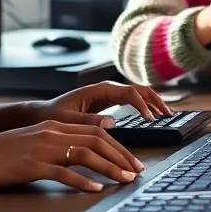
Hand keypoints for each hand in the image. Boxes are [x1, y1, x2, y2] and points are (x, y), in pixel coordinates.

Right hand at [0, 120, 144, 191]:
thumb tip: (84, 153)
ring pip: (85, 154)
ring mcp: (41, 148)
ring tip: (124, 179)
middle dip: (121, 156)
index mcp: (54, 125)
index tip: (132, 161)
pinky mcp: (30, 165)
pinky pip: (62, 172)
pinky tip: (94, 189)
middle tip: (137, 171)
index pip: (96, 131)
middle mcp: (51, 132)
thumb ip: (58, 143)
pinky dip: (82, 181)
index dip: (118, 146)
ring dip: (109, 167)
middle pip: (97, 140)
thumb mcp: (33, 141)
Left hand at [41, 81, 172, 124]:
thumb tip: (112, 122)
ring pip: (137, 94)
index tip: (151, 120)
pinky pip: (131, 101)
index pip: (129, 92)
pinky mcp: (107, 103)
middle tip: (168, 114)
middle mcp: (106, 89)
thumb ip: (89, 121)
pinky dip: (144, 106)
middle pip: (138, 89)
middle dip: (155, 100)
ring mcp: (108, 95)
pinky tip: (151, 116)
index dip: (142, 105)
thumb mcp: (68, 120)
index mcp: (98, 90)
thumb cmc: (52, 116)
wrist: (42, 114)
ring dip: (153, 102)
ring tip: (166, 114)